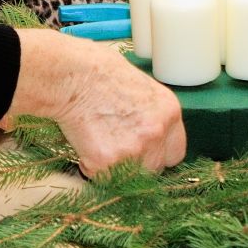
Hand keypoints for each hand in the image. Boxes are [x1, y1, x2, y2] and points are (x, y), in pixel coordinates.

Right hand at [9, 29, 185, 174]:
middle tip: (114, 147)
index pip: (175, 153)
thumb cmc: (98, 71)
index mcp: (169, 112)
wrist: (72, 75)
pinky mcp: (108, 161)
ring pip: (129, 177)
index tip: (143, 153)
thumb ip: (150, 114)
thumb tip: (144, 129)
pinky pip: (102, 177)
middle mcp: (157, 133)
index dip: (157, 154)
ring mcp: (135, 149)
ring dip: (114, 168)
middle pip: (154, 168)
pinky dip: (91, 166)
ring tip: (96, 141)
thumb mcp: (140, 86)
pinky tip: (84, 143)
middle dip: (135, 164)